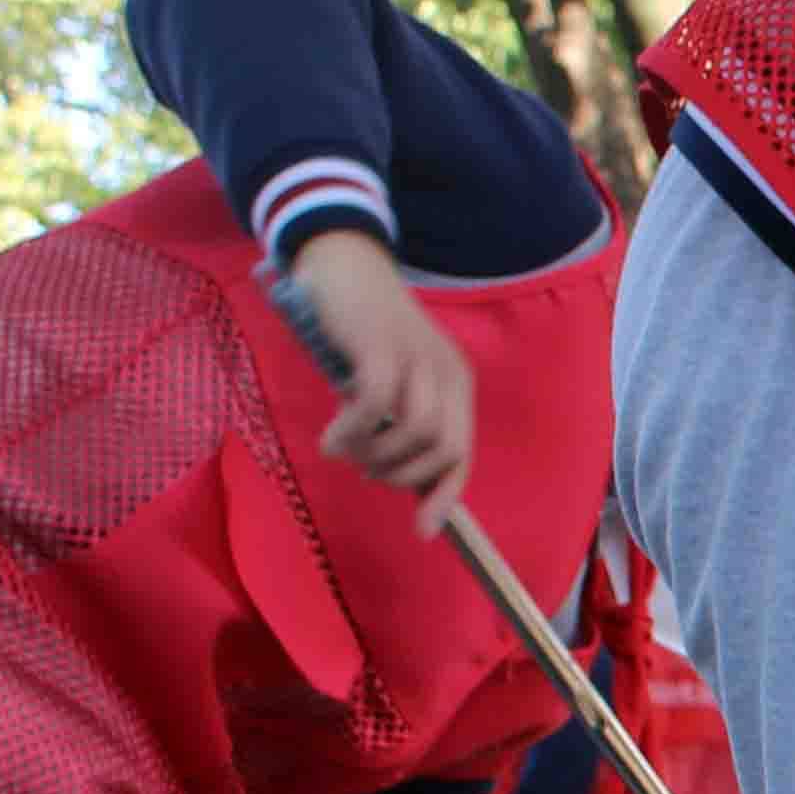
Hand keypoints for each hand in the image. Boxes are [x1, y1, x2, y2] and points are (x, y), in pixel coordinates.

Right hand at [284, 227, 475, 530]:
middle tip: (364, 467)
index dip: (444, 495)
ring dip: (374, 456)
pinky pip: (376, 407)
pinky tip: (332, 439)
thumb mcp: (390, 382)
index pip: (462, 453)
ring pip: (414, 433)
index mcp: (455, 384)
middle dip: (401, 474)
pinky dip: (353, 433)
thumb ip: (398, 423)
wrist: (342, 263)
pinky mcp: (382, 348)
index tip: (424, 530)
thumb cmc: (361, 331)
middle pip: (443, 449)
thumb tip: (400, 482)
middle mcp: (445, 372)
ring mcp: (417, 358)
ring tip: (344, 449)